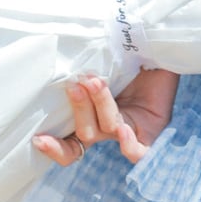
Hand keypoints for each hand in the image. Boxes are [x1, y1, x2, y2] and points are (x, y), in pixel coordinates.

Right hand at [33, 67, 179, 166]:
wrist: (163, 49)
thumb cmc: (131, 53)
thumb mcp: (104, 59)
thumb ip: (84, 65)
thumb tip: (62, 60)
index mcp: (94, 118)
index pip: (70, 144)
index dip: (54, 147)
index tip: (37, 139)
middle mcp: (109, 129)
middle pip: (84, 133)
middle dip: (78, 108)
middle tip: (76, 84)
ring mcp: (130, 132)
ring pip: (105, 129)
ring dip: (98, 105)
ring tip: (96, 82)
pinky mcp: (152, 134)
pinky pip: (137, 151)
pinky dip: (127, 144)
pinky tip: (123, 129)